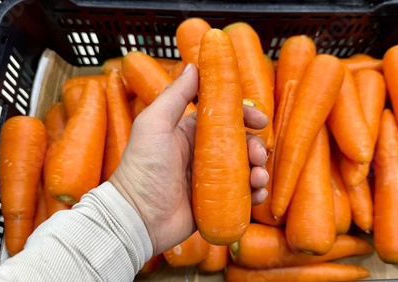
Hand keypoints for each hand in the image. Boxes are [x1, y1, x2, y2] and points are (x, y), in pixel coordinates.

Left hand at [110, 63, 268, 254]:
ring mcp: (210, 179)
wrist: (137, 217)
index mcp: (189, 132)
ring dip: (259, 170)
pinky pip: (242, 194)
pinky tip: (257, 194)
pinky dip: (255, 193)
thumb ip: (175, 95)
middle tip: (260, 155)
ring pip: (245, 168)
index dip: (244, 115)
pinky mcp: (215, 202)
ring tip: (259, 177)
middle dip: (256, 146)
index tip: (260, 120)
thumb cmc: (142, 168)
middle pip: (240, 143)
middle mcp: (202, 153)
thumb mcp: (154, 124)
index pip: (224, 117)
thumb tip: (195, 65)